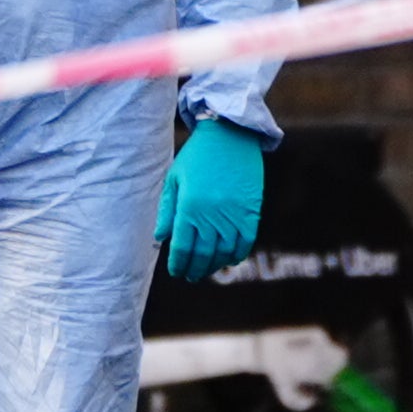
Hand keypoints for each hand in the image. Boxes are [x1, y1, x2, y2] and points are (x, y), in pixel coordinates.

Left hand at [153, 118, 269, 282]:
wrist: (230, 135)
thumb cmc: (197, 157)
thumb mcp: (174, 179)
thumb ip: (167, 210)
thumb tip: (161, 237)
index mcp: (189, 207)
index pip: (182, 247)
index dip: (178, 264)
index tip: (176, 271)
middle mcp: (212, 214)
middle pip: (203, 255)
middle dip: (194, 270)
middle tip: (190, 276)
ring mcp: (234, 214)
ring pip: (225, 252)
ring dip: (215, 266)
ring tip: (206, 269)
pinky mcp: (251, 211)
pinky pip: (245, 242)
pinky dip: (236, 255)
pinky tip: (229, 259)